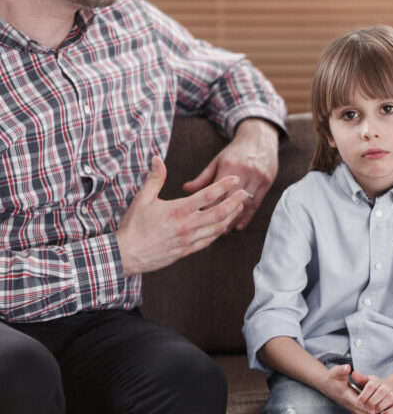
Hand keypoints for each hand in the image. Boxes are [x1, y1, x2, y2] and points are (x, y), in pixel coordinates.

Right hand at [117, 156, 245, 275]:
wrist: (127, 254)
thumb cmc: (134, 226)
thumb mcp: (142, 199)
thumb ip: (155, 178)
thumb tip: (157, 158)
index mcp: (178, 210)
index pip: (207, 195)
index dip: (224, 186)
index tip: (234, 180)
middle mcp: (187, 225)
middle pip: (219, 212)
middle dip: (234, 202)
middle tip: (245, 193)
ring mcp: (188, 239)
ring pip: (217, 228)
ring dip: (230, 216)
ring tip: (239, 207)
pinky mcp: (187, 251)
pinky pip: (208, 241)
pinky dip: (219, 232)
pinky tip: (224, 225)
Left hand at [183, 118, 278, 232]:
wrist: (259, 138)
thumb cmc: (235, 151)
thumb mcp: (217, 161)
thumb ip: (203, 177)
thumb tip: (185, 189)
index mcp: (229, 167)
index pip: (217, 192)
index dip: (208, 207)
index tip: (198, 219)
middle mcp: (245, 172)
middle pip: (231, 200)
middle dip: (220, 216)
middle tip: (209, 231)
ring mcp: (258, 177)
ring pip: (244, 204)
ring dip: (234, 219)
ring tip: (223, 231)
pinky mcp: (267, 182)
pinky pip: (257, 203)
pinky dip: (247, 216)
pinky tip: (239, 225)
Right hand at [317, 364, 392, 413]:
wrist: (326, 386)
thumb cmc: (332, 378)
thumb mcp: (335, 371)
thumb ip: (341, 370)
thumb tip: (348, 368)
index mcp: (346, 395)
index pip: (357, 403)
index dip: (366, 406)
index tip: (376, 410)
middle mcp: (349, 404)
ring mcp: (352, 408)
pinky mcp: (354, 409)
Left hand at [352, 370, 392, 413]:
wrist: (388, 392)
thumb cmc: (373, 389)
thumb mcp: (365, 383)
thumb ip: (359, 379)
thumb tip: (354, 373)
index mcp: (376, 381)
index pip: (371, 385)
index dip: (364, 395)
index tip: (358, 402)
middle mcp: (386, 387)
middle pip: (381, 391)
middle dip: (372, 402)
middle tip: (366, 408)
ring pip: (389, 398)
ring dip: (380, 406)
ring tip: (373, 411)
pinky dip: (389, 412)